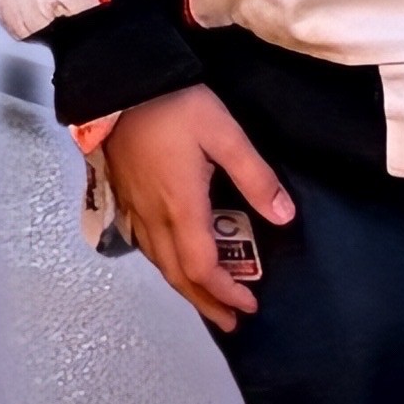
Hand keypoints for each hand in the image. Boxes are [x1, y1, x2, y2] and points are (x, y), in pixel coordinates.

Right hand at [102, 86, 293, 331]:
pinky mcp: (124, 196)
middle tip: (230, 321)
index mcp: (182, 207)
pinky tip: (173, 259)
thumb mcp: (224, 133)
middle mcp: (155, 216)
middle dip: (205, 303)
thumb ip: (255, 176)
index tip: (249, 305)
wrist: (119, 82)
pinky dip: (165, 264)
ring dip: (184, 287)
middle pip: (178, 275)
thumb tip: (284, 216)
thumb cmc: (173, 105)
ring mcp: (135, 208)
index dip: (225, 292)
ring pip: (158, 263)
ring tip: (206, 298)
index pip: (202, 267)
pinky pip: (144, 245)